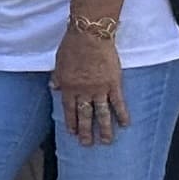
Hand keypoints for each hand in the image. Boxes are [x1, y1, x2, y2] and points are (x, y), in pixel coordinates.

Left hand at [53, 26, 128, 143]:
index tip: (72, 133)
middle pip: (85, 115)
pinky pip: (118, 103)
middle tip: (87, 144)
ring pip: (102, 113)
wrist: (89, 35)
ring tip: (106, 141)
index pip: (69, 108)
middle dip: (85, 131)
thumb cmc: (72, 46)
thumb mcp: (59, 61)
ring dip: (104, 128)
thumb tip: (53, 88)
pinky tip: (125, 125)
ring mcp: (100, 89)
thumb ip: (57, 77)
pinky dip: (122, 114)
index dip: (71, 121)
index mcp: (68, 85)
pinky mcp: (113, 84)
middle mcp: (83, 91)